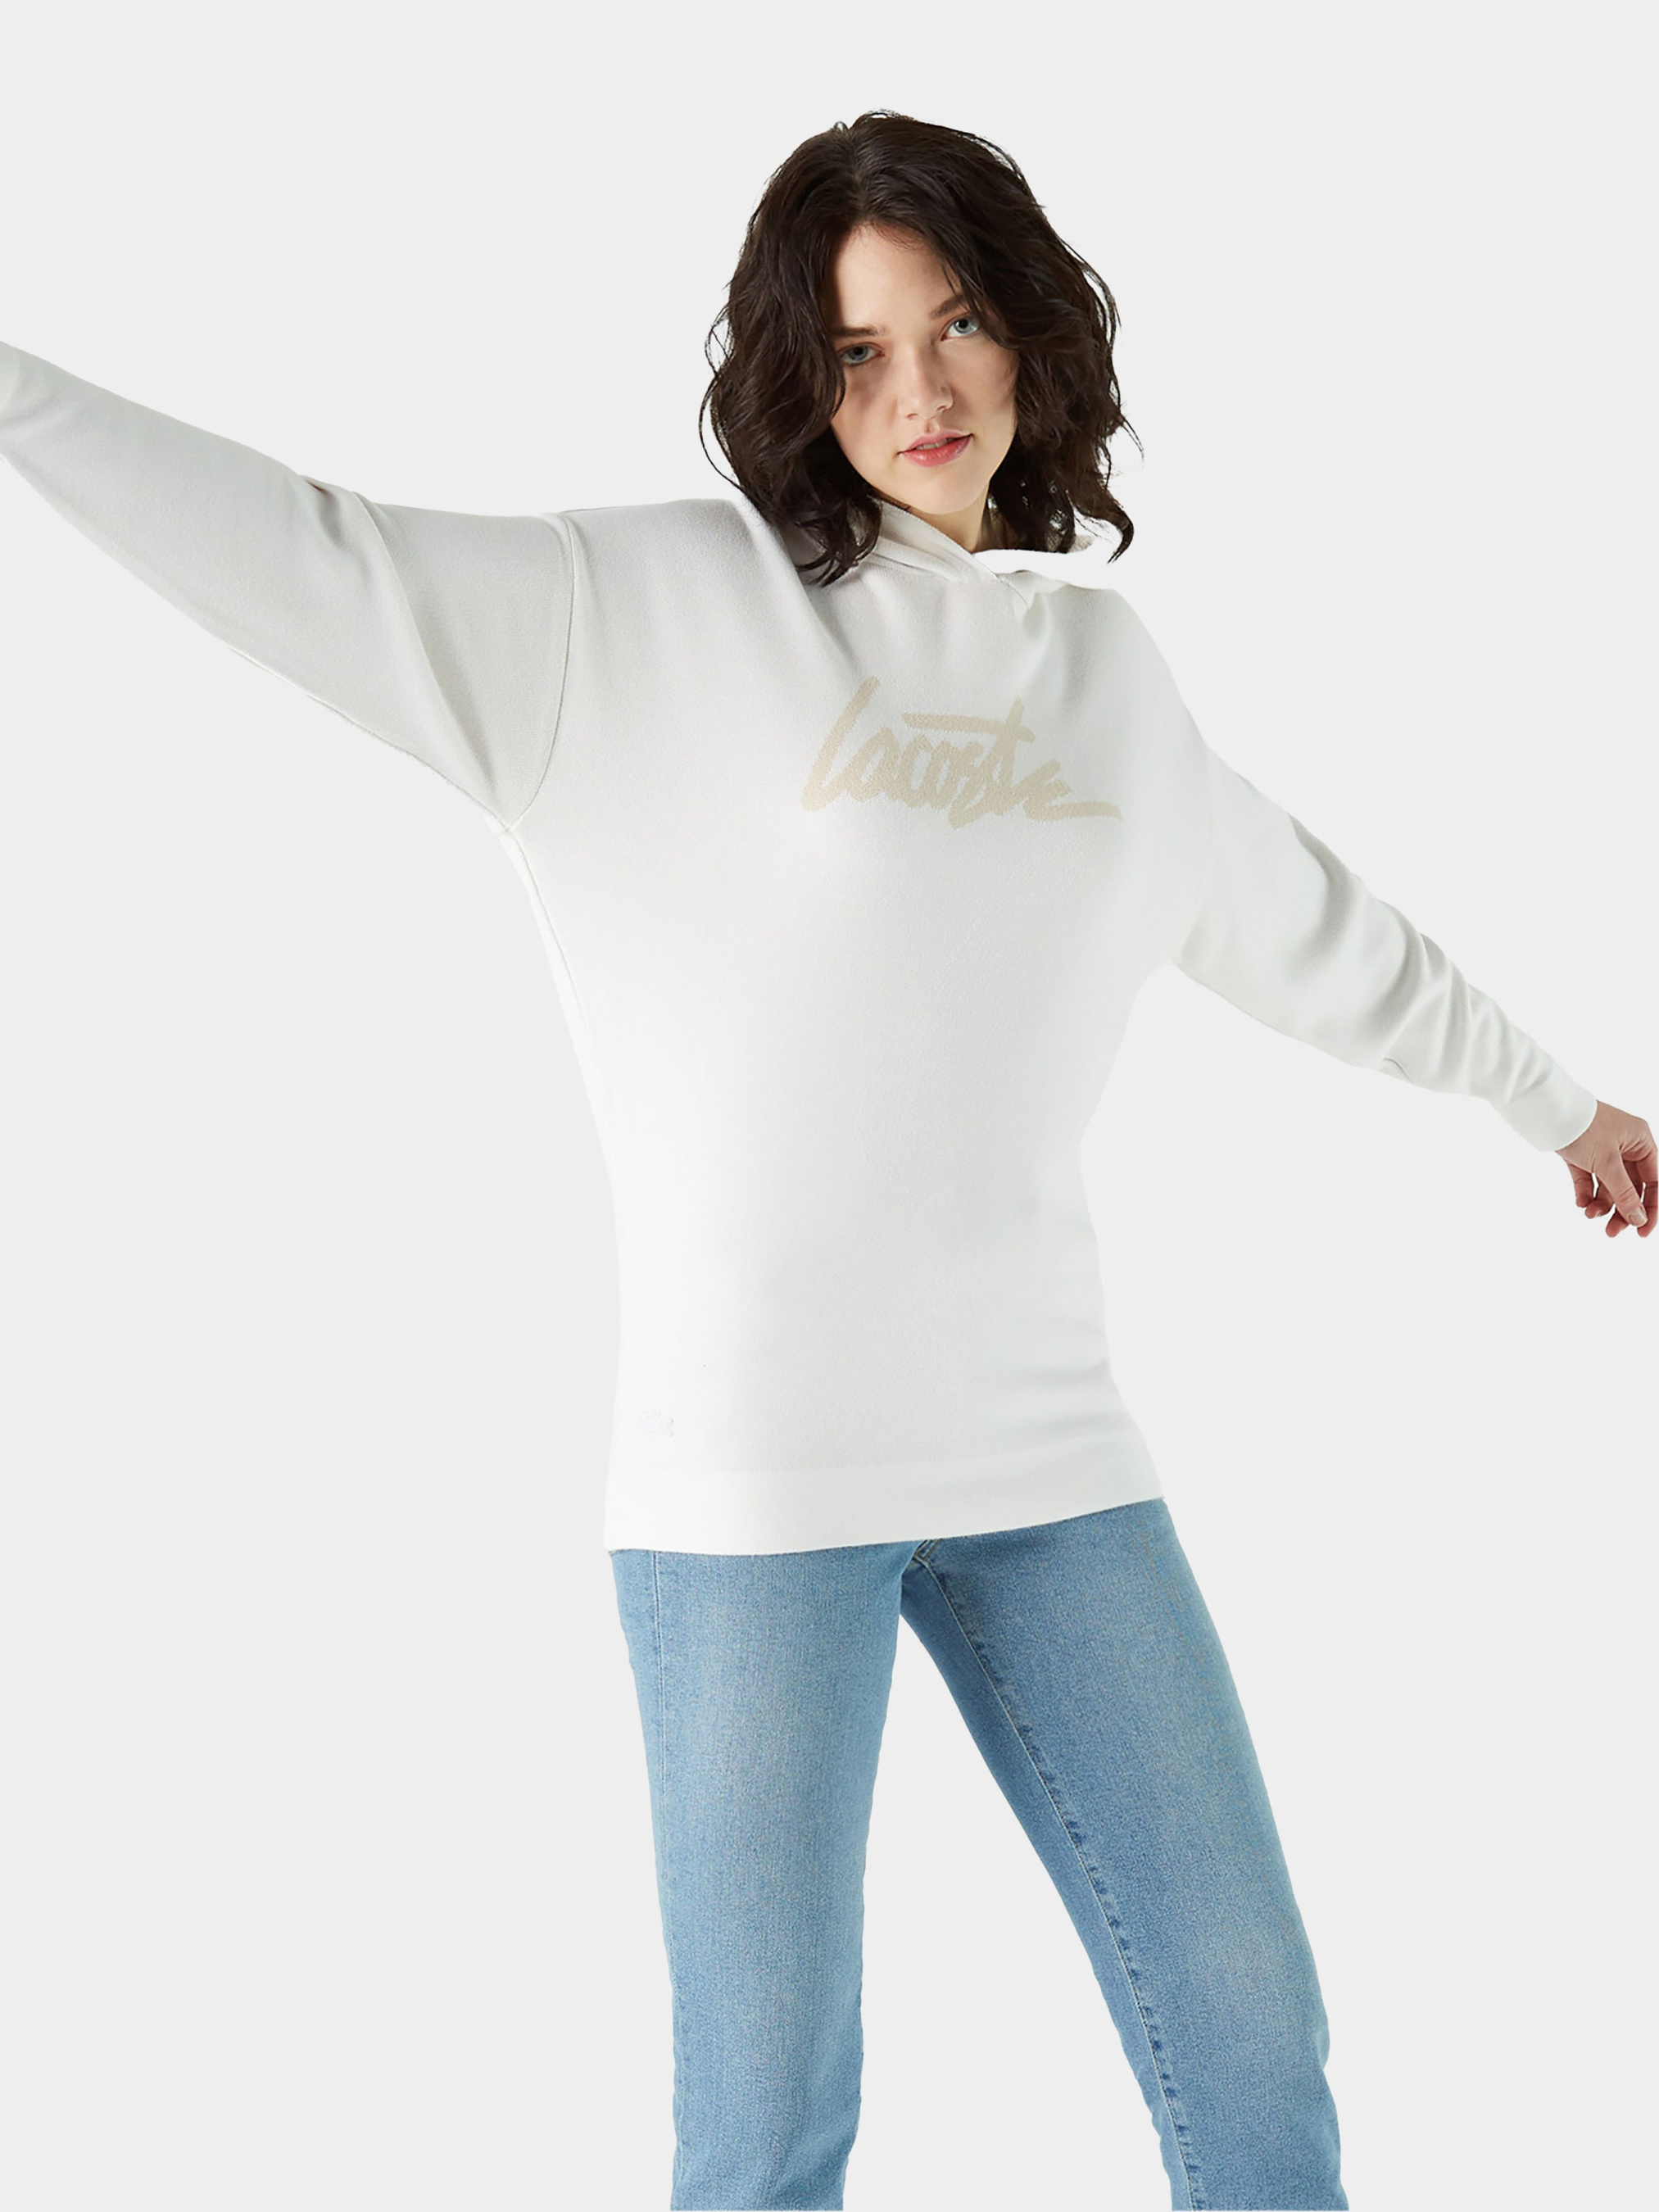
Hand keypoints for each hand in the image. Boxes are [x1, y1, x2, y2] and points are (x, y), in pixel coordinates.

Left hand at [1557, 1101, 1654, 1237]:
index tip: (1642, 1232)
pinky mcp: (1581, 1155)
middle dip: (1621, 1210)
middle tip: (1611, 1232)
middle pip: (1631, 1187)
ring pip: (1609, 1186)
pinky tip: (1580, 1203)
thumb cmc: (1582, 1127)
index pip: (1653, 1181)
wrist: (1546, 1111)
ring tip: (1589, 1214)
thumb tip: (1640, 1219)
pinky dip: (1586, 1193)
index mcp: (1640, 1141)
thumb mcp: (1607, 1163)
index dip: (1651, 1208)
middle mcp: (1625, 1145)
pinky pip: (1589, 1180)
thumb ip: (1624, 1193)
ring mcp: (1602, 1150)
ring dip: (1601, 1204)